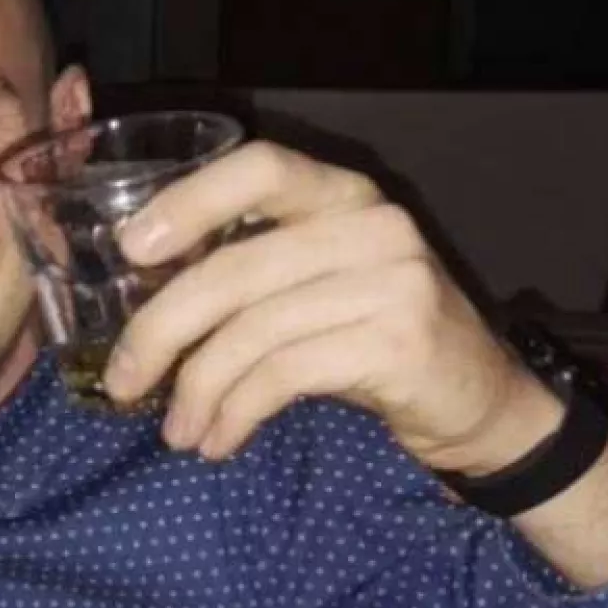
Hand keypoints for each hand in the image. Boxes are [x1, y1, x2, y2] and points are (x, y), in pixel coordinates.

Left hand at [104, 142, 561, 469]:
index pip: (260, 167)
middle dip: (163, 329)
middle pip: (236, 267)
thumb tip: (146, 304)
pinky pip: (284, 375)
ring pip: (253, 331)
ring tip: (177, 432)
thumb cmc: (382, 342)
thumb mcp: (324, 288)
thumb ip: (257, 274)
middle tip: (124, 381)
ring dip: (198, 389)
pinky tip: (219, 441)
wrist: (483, 402)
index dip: (189, 201)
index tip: (132, 250)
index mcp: (345, 196)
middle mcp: (372, 225)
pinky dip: (237, 413)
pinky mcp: (398, 343)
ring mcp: (392, 281)